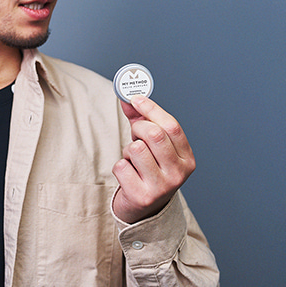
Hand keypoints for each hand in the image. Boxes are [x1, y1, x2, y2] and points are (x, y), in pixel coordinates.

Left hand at [112, 95, 195, 223]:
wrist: (144, 209)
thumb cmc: (149, 170)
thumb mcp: (152, 145)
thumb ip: (142, 119)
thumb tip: (127, 98)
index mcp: (186, 158)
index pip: (172, 126)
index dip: (151, 109)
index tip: (136, 98)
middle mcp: (178, 173)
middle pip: (154, 134)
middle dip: (138, 128)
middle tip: (134, 133)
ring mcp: (161, 187)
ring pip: (136, 149)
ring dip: (128, 150)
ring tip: (133, 159)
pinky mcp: (141, 196)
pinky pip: (122, 166)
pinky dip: (120, 166)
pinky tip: (128, 174)